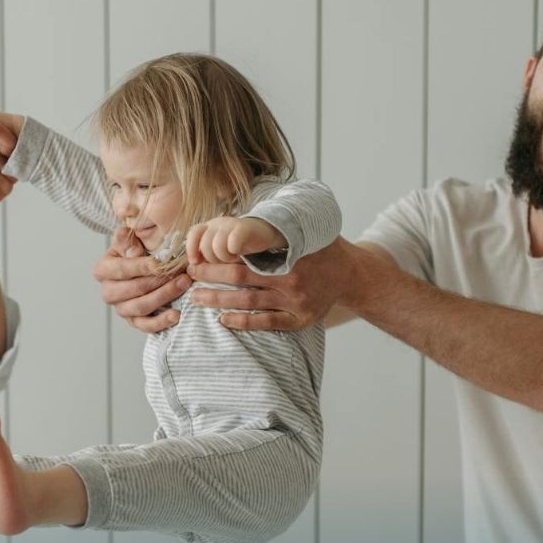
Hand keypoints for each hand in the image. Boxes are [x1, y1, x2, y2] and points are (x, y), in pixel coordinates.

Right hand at [93, 227, 191, 333]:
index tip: (161, 264)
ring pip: (141, 307)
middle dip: (159, 282)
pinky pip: (145, 326)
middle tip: (181, 274)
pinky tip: (176, 315)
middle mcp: (108, 292)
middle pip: (133, 290)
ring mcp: (121, 309)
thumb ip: (127, 240)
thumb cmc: (136, 249)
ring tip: (183, 286)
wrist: (140, 265)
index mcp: (103, 270)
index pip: (122, 269)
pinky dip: (161, 322)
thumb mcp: (130, 239)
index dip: (142, 267)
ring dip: (164, 297)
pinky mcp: (133, 321)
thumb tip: (134, 253)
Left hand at [186, 216, 284, 264]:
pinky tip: (238, 254)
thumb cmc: (238, 247)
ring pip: (216, 245)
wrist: (263, 233)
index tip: (195, 262)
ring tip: (231, 259)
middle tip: (223, 263)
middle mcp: (217, 223)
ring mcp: (230, 224)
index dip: (191, 248)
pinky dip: (233, 252)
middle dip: (212, 259)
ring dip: (223, 257)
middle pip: (205, 244)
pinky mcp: (244, 227)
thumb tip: (191, 269)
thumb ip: (205, 256)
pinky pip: (232, 242)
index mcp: (208, 227)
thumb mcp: (218, 250)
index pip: (193, 233)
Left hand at [187, 236, 354, 330]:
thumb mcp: (300, 230)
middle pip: (240, 278)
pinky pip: (265, 323)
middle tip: (191, 275)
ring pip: (248, 302)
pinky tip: (222, 319)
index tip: (198, 255)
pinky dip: (242, 322)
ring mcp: (296, 301)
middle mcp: (292, 277)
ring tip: (196, 298)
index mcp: (289, 251)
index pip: (245, 254)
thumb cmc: (319, 247)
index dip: (217, 256)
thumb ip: (271, 227)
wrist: (352, 274)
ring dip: (218, 301)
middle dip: (211, 277)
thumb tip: (231, 219)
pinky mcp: (300, 319)